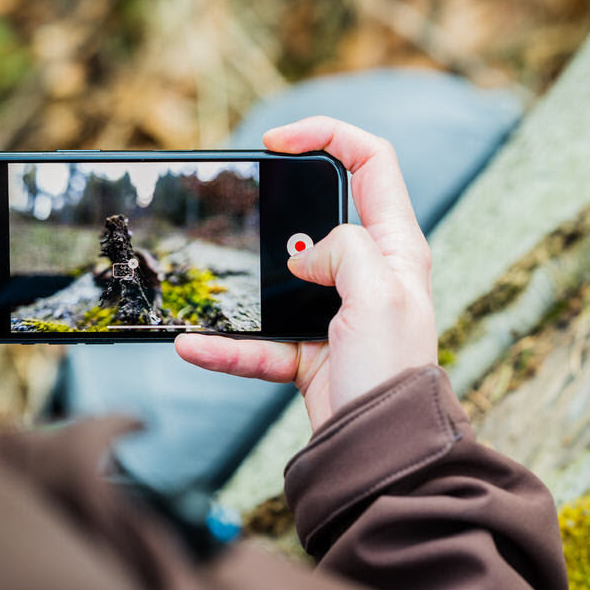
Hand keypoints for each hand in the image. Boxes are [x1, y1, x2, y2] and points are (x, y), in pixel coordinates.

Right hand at [175, 116, 437, 430]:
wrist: (382, 452)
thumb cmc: (393, 372)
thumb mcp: (379, 293)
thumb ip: (345, 249)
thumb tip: (305, 253)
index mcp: (397, 247)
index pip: (372, 163)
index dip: (328, 136)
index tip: (276, 141)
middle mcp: (370, 274)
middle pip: (319, 215)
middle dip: (278, 209)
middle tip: (244, 209)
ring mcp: (336, 314)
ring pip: (279, 282)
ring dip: (244, 286)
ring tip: (209, 280)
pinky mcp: (310, 353)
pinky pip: (259, 342)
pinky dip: (227, 346)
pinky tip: (193, 344)